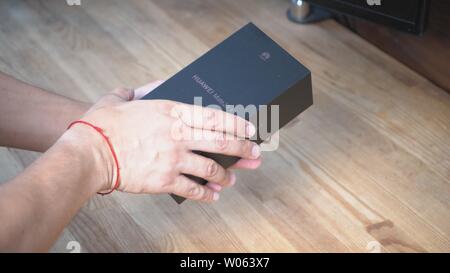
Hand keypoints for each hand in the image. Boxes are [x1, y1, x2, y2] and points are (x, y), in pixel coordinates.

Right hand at [61, 81, 261, 201]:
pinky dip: (206, 194)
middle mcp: (178, 135)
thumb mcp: (122, 97)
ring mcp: (173, 159)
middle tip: (255, 155)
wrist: (89, 152)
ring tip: (232, 180)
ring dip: (226, 175)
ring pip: (211, 169)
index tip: (251, 129)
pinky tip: (213, 196)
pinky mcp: (164, 180)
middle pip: (221, 142)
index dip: (237, 124)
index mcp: (172, 112)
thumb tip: (155, 83)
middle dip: (243, 150)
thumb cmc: (103, 124)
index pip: (215, 117)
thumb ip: (142, 89)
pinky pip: (193, 189)